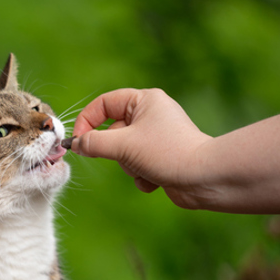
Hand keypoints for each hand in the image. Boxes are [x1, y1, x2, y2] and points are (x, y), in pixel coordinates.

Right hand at [70, 88, 211, 207]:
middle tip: (120, 157)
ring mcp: (156, 137)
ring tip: (145, 168)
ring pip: (122, 151)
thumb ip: (93, 143)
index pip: (103, 103)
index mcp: (144, 100)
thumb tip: (75, 145)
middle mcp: (150, 114)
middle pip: (111, 130)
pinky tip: (155, 179)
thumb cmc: (167, 153)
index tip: (77, 142)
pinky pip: (136, 165)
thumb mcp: (122, 145)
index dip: (87, 121)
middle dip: (114, 150)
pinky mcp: (160, 157)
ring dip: (128, 166)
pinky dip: (140, 175)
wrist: (203, 178)